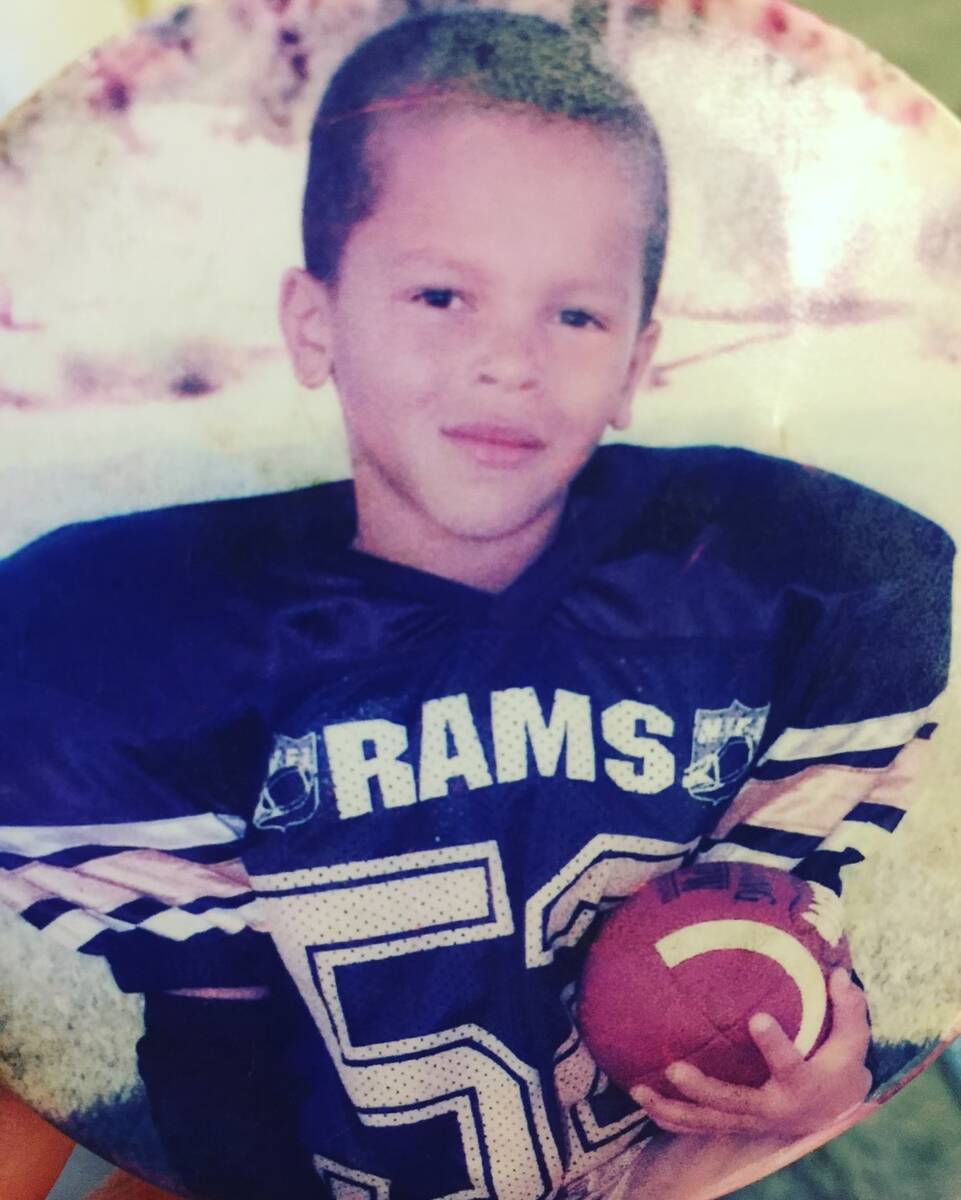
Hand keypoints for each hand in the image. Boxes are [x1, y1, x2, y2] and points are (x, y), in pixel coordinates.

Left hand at [630, 968, 872, 1137]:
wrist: (831, 1111)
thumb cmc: (837, 1066)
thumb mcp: (851, 1041)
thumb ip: (848, 1009)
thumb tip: (839, 974)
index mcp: (802, 1084)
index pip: (789, 1065)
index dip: (773, 1044)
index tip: (757, 1018)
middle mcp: (772, 1109)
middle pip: (734, 1102)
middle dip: (702, 1089)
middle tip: (675, 1068)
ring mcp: (749, 1120)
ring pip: (707, 1120)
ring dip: (672, 1108)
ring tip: (640, 1089)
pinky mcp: (734, 1124)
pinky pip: (698, 1126)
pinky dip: (670, 1118)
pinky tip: (642, 1100)